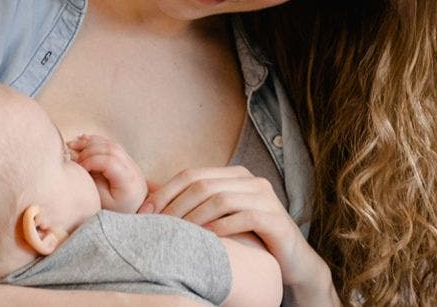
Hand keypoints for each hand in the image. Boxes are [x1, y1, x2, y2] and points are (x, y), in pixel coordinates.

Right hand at [67, 134, 147, 212]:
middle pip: (110, 148)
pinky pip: (111, 145)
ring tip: (72, 145)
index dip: (91, 161)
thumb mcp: (103, 202)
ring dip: (90, 143)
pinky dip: (96, 142)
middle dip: (89, 150)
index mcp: (128, 180)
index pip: (109, 161)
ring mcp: (130, 162)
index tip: (79, 169)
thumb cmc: (116, 210)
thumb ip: (92, 183)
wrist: (132, 209)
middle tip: (73, 157)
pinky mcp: (125, 159)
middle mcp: (132, 168)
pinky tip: (82, 141)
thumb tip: (78, 165)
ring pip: (110, 144)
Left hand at [141, 166, 334, 297]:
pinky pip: (243, 217)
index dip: (165, 192)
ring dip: (194, 217)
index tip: (144, 213)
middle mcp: (251, 180)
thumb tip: (147, 195)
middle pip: (202, 185)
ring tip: (178, 234)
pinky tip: (207, 239)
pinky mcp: (276, 218)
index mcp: (235, 175)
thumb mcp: (219, 219)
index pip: (192, 174)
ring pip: (220, 198)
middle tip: (157, 227)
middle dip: (175, 206)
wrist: (292, 262)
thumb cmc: (249, 240)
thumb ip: (192, 205)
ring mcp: (265, 197)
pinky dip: (221, 227)